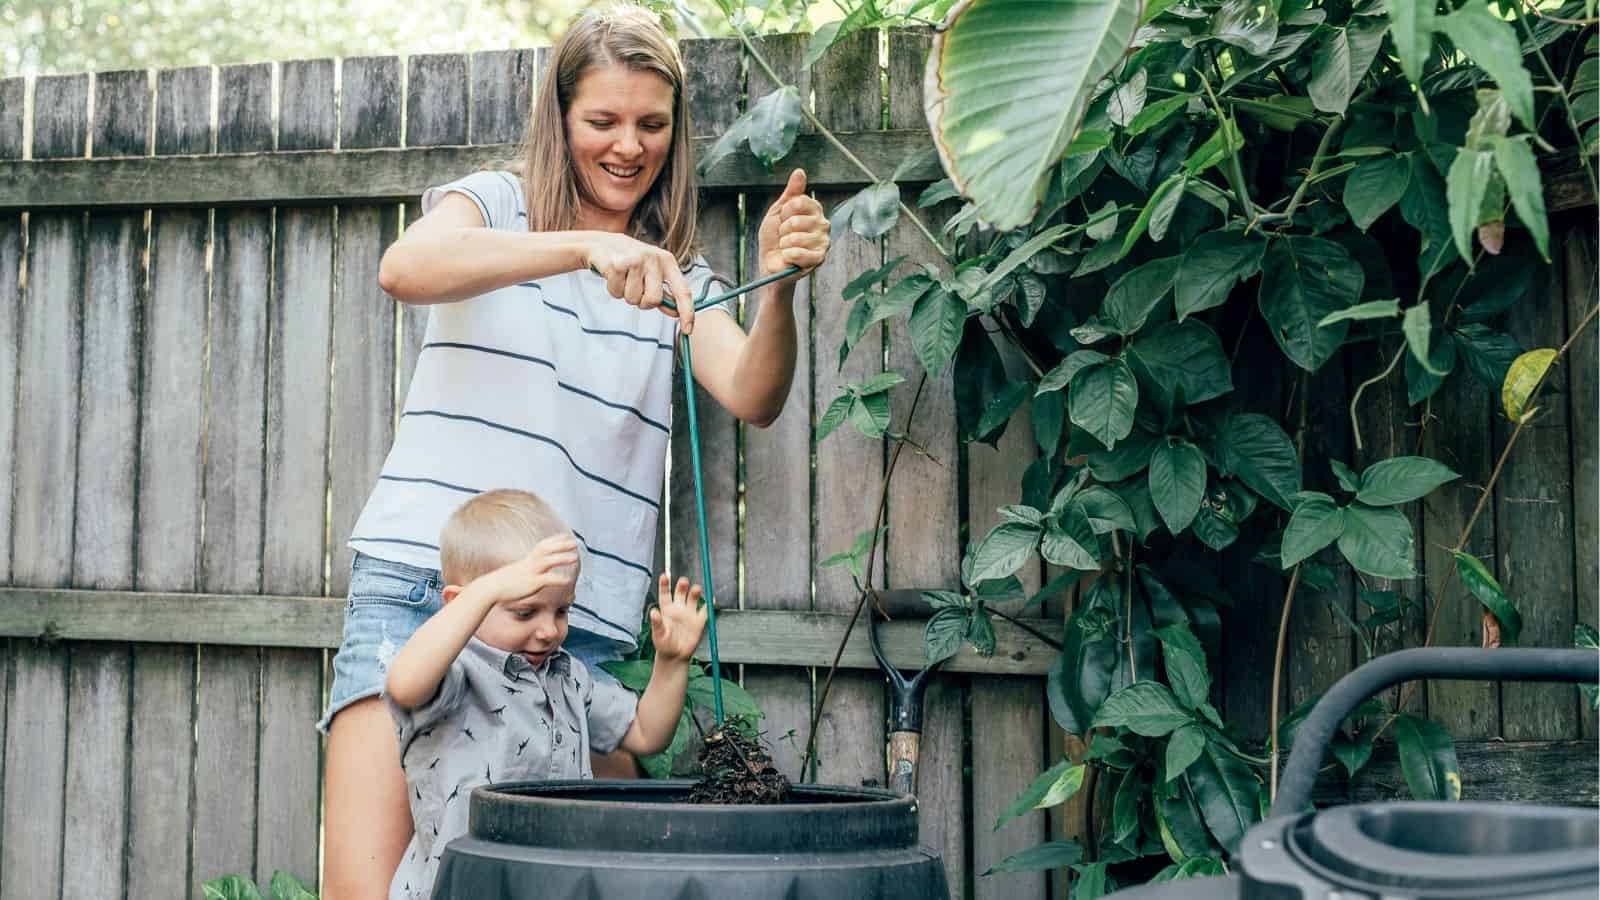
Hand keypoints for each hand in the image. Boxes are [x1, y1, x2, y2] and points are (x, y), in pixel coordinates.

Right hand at [478, 535, 578, 604]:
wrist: (490, 588)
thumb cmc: (502, 582)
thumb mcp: (516, 572)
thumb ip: (526, 569)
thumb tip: (529, 570)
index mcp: (527, 560)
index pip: (542, 546)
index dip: (554, 540)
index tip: (565, 536)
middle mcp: (529, 563)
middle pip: (546, 549)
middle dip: (561, 545)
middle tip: (575, 543)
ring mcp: (531, 572)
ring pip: (547, 562)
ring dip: (562, 558)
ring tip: (575, 557)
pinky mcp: (531, 584)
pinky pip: (547, 579)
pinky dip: (558, 579)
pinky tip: (568, 580)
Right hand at [583, 232, 696, 333]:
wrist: (599, 244)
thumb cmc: (629, 261)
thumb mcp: (650, 273)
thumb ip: (664, 293)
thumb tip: (676, 312)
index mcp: (667, 261)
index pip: (683, 290)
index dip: (687, 312)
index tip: (688, 330)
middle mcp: (654, 258)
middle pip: (654, 300)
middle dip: (642, 302)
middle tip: (634, 288)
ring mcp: (636, 260)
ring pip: (633, 299)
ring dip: (625, 294)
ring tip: (622, 278)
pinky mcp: (618, 264)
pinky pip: (617, 293)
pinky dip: (613, 289)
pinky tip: (612, 276)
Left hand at [649, 574, 707, 661]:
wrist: (675, 656)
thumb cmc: (663, 645)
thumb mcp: (658, 634)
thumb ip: (657, 623)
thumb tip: (653, 612)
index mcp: (666, 610)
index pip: (665, 594)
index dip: (664, 584)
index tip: (664, 575)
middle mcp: (678, 609)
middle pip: (681, 592)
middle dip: (682, 585)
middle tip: (684, 581)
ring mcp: (689, 614)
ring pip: (693, 598)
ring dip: (695, 592)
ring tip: (696, 590)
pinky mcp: (698, 622)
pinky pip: (706, 610)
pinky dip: (710, 604)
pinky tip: (712, 599)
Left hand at [757, 169, 829, 285]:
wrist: (770, 262)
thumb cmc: (774, 237)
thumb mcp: (778, 211)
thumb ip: (791, 192)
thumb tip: (800, 171)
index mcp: (814, 210)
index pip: (798, 201)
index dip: (784, 212)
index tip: (783, 219)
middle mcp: (823, 224)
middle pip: (796, 221)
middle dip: (783, 230)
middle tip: (784, 237)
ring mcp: (823, 241)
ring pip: (796, 237)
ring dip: (784, 244)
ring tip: (787, 247)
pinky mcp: (819, 258)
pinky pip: (798, 253)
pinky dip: (788, 255)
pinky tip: (790, 257)